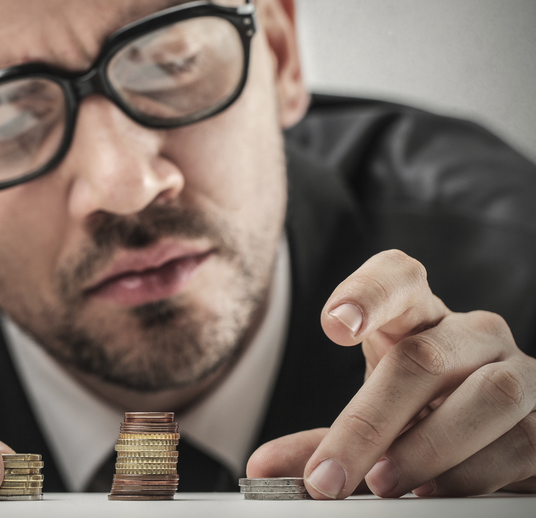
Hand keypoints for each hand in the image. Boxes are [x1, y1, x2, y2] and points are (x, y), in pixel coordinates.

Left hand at [247, 250, 535, 497]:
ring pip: (486, 395)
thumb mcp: (375, 419)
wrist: (502, 438)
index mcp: (420, 316)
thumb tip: (261, 467)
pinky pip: (521, 441)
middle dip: (371, 420)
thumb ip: (325, 440)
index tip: (334, 325)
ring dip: (427, 448)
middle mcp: (472, 334)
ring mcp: (520, 370)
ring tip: (382, 485)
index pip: (398, 277)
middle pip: (425, 356)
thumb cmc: (426, 415)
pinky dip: (473, 473)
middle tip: (329, 475)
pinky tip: (435, 494)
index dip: (367, 292)